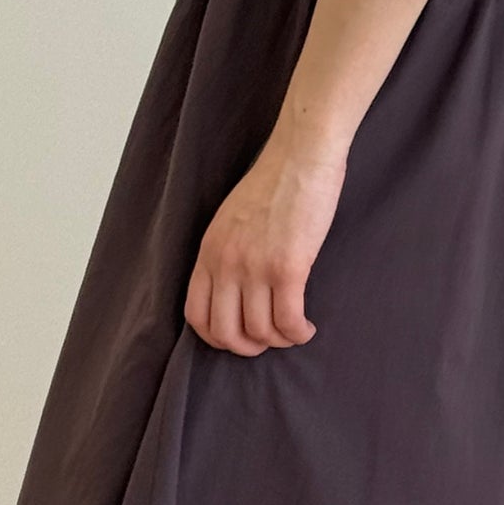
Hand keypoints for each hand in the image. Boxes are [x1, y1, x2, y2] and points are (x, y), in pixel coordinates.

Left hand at [183, 130, 347, 355]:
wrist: (301, 156)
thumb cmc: (274, 184)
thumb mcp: (232, 220)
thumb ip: (227, 254)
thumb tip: (237, 292)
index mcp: (209, 252)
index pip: (196, 316)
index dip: (217, 339)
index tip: (240, 337)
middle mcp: (226, 263)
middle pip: (225, 333)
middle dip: (248, 348)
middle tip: (269, 341)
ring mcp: (255, 267)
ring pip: (260, 332)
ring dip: (280, 340)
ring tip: (294, 330)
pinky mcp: (288, 267)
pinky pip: (288, 321)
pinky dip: (298, 333)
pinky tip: (307, 328)